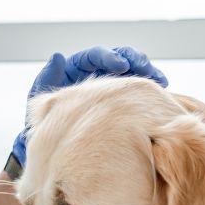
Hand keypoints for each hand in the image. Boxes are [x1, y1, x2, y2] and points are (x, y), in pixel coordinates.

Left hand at [11, 46, 167, 165]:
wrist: (53, 148)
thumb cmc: (43, 124)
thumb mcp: (42, 102)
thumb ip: (48, 79)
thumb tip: (57, 56)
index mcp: (74, 69)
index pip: (93, 56)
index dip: (109, 57)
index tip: (121, 66)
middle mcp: (93, 72)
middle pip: (117, 56)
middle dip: (133, 59)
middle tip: (146, 69)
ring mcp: (108, 84)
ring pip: (131, 70)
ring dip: (147, 71)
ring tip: (160, 80)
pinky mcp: (120, 97)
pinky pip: (137, 87)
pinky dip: (149, 87)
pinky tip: (162, 91)